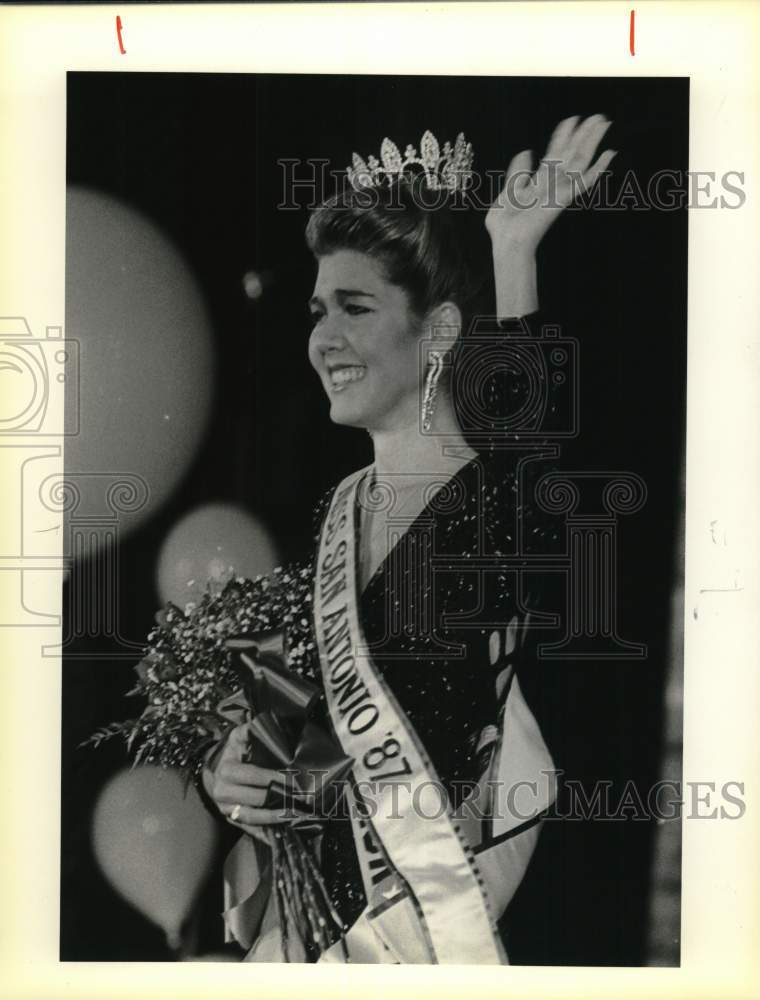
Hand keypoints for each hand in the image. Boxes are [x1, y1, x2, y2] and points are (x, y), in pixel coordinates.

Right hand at [203, 722, 297, 843]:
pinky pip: (248, 828)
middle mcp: (224, 791)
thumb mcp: (237, 737)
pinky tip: (279, 836)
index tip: (294, 781)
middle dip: (279, 798)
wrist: (211, 770)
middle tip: (301, 799)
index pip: (254, 775)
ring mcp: (226, 808)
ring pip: (252, 816)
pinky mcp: (230, 819)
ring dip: (275, 818)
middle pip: (256, 797)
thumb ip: (249, 730)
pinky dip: (263, 833)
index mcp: (227, 769)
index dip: (274, 778)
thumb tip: (264, 724)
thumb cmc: (231, 753)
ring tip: (294, 815)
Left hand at [486, 114, 615, 250]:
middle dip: (584, 134)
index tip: (572, 119)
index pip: (555, 153)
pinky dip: (598, 168)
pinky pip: (585, 181)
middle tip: (598, 116)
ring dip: (592, 141)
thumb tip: (527, 151)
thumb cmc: (505, 227)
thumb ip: (518, 172)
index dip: (563, 136)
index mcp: (538, 182)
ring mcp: (560, 190)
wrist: (508, 242)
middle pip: (572, 153)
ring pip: (580, 160)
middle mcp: (552, 184)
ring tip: (603, 123)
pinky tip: (609, 154)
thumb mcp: (507, 192)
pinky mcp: (564, 198)